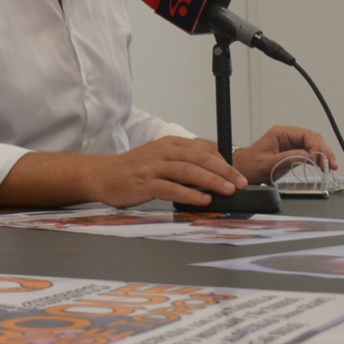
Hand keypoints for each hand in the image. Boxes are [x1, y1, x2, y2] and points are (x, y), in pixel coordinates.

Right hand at [85, 137, 246, 208]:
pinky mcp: (145, 183)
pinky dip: (190, 194)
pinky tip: (203, 200)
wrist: (102, 174)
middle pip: (200, 158)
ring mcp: (154, 167)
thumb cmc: (133, 170)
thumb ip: (182, 162)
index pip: (203, 148)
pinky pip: (171, 188)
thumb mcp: (160, 158)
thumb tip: (211, 173)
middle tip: (241, 182)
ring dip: (212, 180)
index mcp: (169, 143)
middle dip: (224, 170)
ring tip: (229, 190)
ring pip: (189, 171)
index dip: (223, 161)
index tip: (237, 174)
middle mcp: (163, 152)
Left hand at [233, 124, 337, 184]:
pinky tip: (323, 165)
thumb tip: (306, 156)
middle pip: (312, 137)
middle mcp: (286, 135)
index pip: (305, 134)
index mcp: (279, 133)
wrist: (241, 171)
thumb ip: (287, 159)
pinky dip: (317, 158)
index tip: (318, 160)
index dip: (315, 147)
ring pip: (313, 144)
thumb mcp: (267, 164)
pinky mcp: (291, 151)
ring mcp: (290, 143)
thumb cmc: (249, 166)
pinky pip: (309, 151)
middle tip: (329, 164)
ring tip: (330, 166)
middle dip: (323, 150)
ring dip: (323, 154)